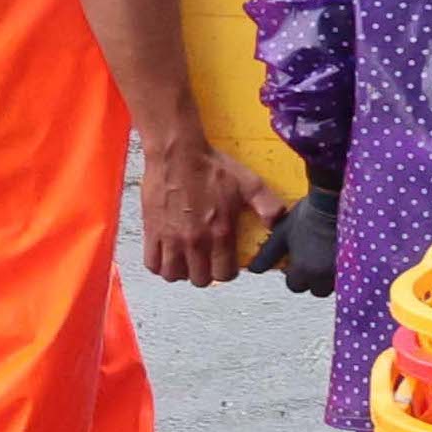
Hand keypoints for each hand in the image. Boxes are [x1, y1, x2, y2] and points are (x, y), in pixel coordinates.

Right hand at [133, 132, 271, 288]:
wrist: (177, 153)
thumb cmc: (213, 167)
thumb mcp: (250, 183)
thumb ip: (268, 206)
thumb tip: (279, 224)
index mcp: (221, 233)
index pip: (225, 274)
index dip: (228, 272)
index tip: (226, 262)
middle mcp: (195, 241)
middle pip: (200, 279)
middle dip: (205, 274)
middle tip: (206, 261)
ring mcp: (171, 237)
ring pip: (173, 275)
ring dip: (181, 271)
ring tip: (186, 260)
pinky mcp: (152, 230)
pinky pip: (151, 262)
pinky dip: (159, 264)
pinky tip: (167, 255)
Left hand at [254, 188, 340, 299]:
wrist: (335, 201)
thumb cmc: (308, 215)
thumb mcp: (282, 232)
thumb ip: (267, 254)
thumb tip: (255, 269)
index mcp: (303, 270)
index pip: (295, 286)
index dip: (293, 275)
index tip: (296, 262)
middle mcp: (323, 275)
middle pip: (316, 290)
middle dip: (313, 279)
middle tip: (312, 261)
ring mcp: (341, 270)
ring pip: (333, 284)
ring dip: (328, 275)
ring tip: (326, 256)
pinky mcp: (356, 263)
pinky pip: (348, 274)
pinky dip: (342, 267)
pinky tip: (338, 252)